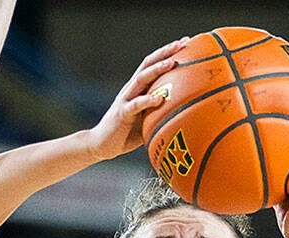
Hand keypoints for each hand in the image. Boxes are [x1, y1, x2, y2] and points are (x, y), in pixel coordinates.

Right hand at [86, 37, 188, 161]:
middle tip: (182, 43)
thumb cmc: (127, 133)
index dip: (168, 52)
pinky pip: (135, 104)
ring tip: (172, 63)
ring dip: (157, 69)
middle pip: (149, 64)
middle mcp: (132, 88)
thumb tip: (187, 114)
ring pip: (142, 78)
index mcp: (139, 88)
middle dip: (166, 52)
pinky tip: (159, 99)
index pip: (154, 64)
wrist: (102, 144)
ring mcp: (126, 99)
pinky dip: (147, 100)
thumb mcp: (147, 120)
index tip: (186, 42)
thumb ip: (161, 113)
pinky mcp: (122, 113)